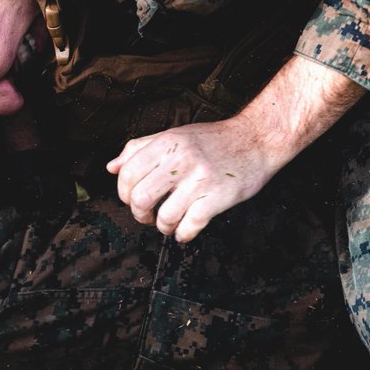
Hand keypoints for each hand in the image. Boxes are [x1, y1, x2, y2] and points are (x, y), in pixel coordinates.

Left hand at [106, 118, 280, 241]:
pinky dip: (183, 234)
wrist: (257, 139)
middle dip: (140, 214)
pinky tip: (185, 230)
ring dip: (163, 227)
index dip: (124, 193)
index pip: (127, 174)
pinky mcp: (218, 197)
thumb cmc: (214, 140)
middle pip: (140, 198)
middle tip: (148, 216)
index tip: (133, 199)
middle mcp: (181, 160)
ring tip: (169, 223)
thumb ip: (141, 148)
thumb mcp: (175, 135)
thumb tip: (112, 167)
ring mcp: (200, 179)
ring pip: (164, 216)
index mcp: (167, 143)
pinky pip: (190, 226)